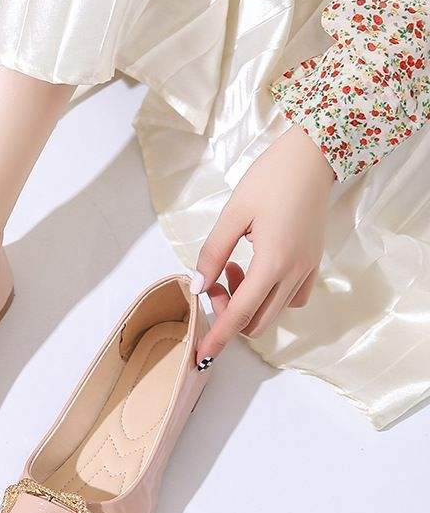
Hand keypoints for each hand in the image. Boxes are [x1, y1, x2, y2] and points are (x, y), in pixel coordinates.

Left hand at [193, 126, 335, 364]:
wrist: (312, 157)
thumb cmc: (269, 179)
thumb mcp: (232, 215)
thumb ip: (212, 254)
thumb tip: (198, 287)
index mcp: (273, 263)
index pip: (241, 314)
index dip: (219, 336)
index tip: (203, 355)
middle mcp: (294, 273)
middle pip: (259, 322)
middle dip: (231, 313)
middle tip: (216, 281)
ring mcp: (307, 270)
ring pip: (275, 311)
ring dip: (249, 302)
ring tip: (234, 266)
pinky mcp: (313, 262)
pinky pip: (292, 297)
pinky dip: (269, 294)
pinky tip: (257, 268)